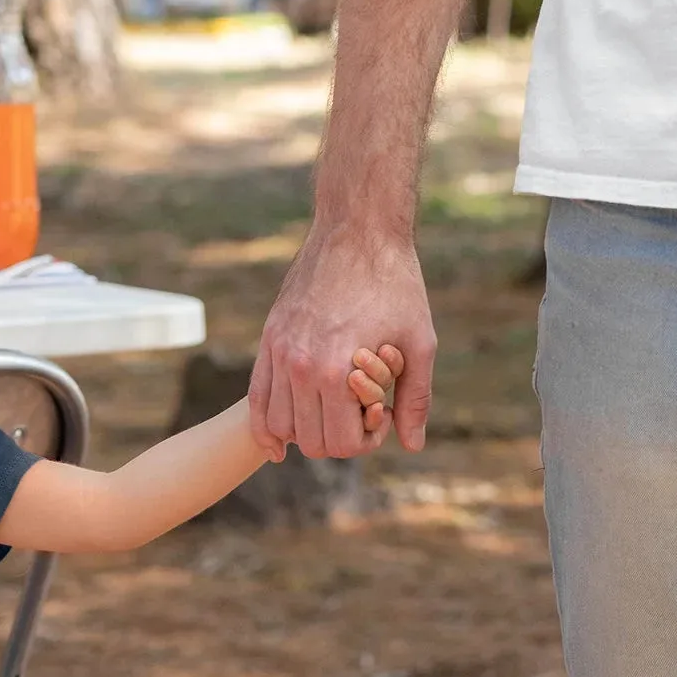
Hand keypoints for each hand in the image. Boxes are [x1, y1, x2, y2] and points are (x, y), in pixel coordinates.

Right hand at [249, 224, 436, 460]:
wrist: (357, 232)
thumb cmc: (395, 285)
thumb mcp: (420, 342)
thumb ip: (415, 398)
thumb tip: (411, 444)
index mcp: (336, 372)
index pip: (341, 442)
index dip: (366, 439)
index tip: (382, 414)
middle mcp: (300, 368)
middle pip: (310, 440)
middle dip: (339, 438)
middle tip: (360, 413)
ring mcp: (278, 354)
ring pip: (279, 426)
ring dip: (307, 432)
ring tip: (332, 412)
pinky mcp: (268, 341)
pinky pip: (256, 399)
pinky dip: (265, 427)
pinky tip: (277, 443)